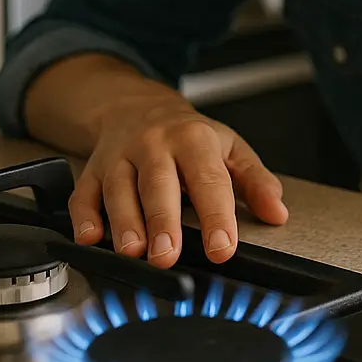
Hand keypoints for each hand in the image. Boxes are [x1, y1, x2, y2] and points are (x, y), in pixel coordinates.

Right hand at [67, 94, 287, 267]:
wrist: (138, 106)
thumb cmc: (188, 136)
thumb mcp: (229, 148)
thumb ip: (255, 181)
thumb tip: (277, 212)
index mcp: (194, 139)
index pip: (209, 179)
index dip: (216, 215)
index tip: (222, 247)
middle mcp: (155, 146)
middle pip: (158, 184)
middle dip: (162, 221)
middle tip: (168, 256)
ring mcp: (121, 157)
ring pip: (119, 190)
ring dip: (124, 222)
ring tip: (134, 252)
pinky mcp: (93, 171)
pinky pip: (84, 194)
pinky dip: (84, 217)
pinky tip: (89, 237)